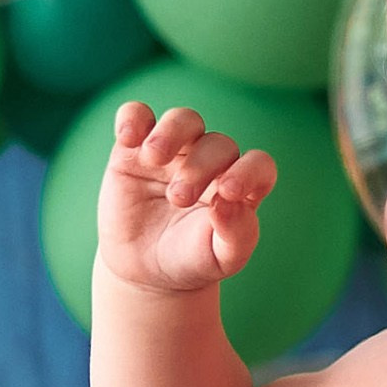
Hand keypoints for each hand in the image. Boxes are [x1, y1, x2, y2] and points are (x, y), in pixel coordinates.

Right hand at [97, 103, 276, 293]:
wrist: (146, 270)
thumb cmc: (192, 260)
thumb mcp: (220, 258)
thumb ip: (237, 234)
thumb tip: (228, 202)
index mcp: (240, 185)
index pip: (258, 165)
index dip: (249, 171)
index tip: (228, 192)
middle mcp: (212, 162)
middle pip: (218, 143)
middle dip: (201, 167)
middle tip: (179, 198)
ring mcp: (175, 151)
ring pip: (183, 120)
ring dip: (171, 133)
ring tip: (154, 158)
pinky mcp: (135, 149)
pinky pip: (137, 116)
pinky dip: (132, 118)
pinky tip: (128, 137)